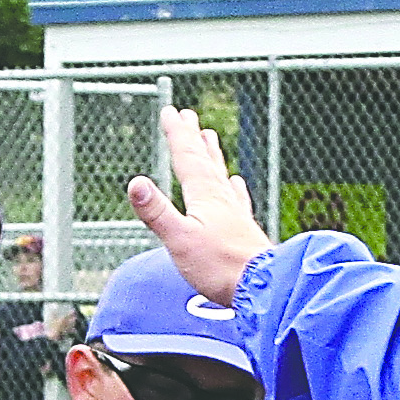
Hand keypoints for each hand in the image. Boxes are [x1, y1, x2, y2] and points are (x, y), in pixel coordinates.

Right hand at [124, 108, 273, 305]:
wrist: (264, 288)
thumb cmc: (221, 267)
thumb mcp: (180, 239)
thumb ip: (157, 212)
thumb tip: (135, 182)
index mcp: (205, 196)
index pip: (187, 158)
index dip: (177, 134)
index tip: (170, 112)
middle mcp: (222, 198)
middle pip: (205, 160)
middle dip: (193, 138)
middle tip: (188, 116)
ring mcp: (235, 213)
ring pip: (220, 175)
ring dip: (212, 154)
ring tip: (210, 137)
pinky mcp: (244, 230)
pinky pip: (236, 198)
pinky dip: (233, 186)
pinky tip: (236, 183)